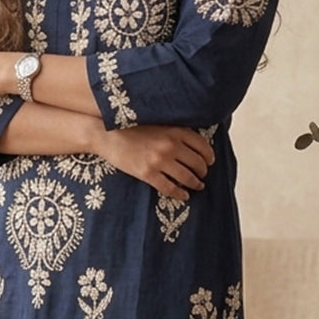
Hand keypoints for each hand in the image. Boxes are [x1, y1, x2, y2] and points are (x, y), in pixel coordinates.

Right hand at [98, 125, 214, 199]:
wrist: (107, 134)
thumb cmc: (131, 127)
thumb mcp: (158, 122)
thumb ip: (175, 131)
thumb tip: (193, 144)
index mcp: (175, 130)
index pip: (202, 146)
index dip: (209, 157)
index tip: (210, 162)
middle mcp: (170, 145)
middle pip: (197, 163)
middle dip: (203, 172)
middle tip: (203, 175)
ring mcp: (159, 161)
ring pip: (186, 177)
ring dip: (195, 183)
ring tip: (197, 186)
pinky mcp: (147, 174)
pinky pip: (170, 188)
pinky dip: (180, 194)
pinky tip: (184, 196)